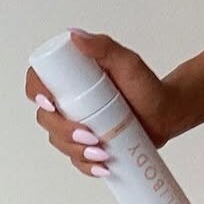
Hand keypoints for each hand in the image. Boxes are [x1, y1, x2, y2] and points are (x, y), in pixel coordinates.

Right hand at [25, 32, 178, 174]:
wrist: (167, 112)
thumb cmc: (147, 85)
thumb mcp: (128, 63)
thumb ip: (104, 47)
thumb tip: (74, 35)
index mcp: (70, 79)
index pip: (39, 82)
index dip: (37, 93)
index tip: (51, 103)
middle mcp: (67, 102)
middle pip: (46, 118)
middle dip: (62, 130)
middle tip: (89, 135)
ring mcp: (76, 125)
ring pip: (58, 141)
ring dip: (75, 151)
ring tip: (102, 153)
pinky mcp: (87, 145)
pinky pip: (76, 160)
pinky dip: (86, 167)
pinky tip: (103, 168)